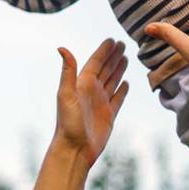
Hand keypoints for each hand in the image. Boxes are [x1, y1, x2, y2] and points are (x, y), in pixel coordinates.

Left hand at [53, 38, 129, 167]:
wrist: (74, 149)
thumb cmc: (67, 123)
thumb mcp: (66, 94)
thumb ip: (67, 71)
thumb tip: (61, 47)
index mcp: (82, 84)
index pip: (95, 62)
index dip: (104, 51)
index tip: (112, 40)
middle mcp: (92, 91)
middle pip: (105, 69)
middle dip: (113, 56)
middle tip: (123, 43)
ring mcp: (101, 102)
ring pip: (112, 81)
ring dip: (119, 69)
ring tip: (126, 58)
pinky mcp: (109, 114)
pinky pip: (117, 98)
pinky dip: (122, 89)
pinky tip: (126, 83)